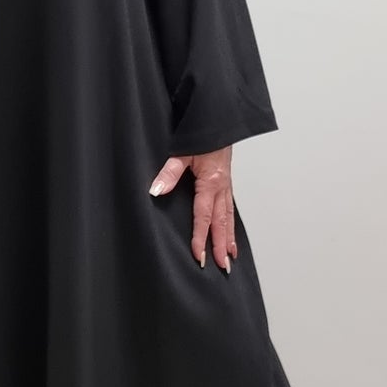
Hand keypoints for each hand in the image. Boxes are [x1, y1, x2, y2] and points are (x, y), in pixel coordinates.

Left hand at [148, 147, 236, 271]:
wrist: (218, 119)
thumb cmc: (202, 135)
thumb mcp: (182, 152)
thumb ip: (169, 172)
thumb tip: (156, 190)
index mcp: (211, 182)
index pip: (203, 216)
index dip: (200, 238)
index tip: (198, 256)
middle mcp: (221, 187)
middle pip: (220, 222)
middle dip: (220, 245)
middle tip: (222, 267)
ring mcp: (226, 185)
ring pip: (228, 217)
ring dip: (228, 238)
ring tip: (230, 257)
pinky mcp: (226, 182)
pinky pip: (230, 207)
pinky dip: (231, 223)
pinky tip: (230, 233)